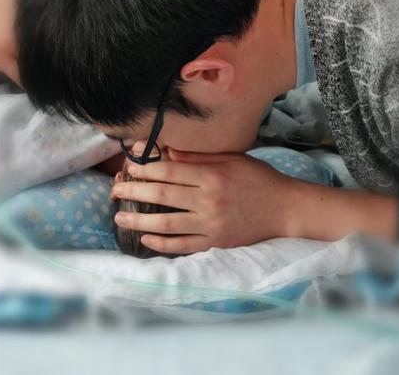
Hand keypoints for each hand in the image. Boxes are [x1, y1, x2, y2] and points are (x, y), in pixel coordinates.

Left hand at [110, 149, 299, 254]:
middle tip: (114, 191)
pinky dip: (162, 244)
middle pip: (162, 196)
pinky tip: (146, 239)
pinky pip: (182, 246)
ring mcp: (211, 225)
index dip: (145, 169)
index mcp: (213, 176)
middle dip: (133, 192)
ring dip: (139, 222)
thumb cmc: (258, 178)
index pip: (170, 171)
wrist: (285, 208)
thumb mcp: (231, 159)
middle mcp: (209, 201)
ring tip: (119, 218)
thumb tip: (166, 153)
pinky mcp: (215, 242)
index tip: (128, 167)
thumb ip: (198, 158)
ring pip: (166, 224)